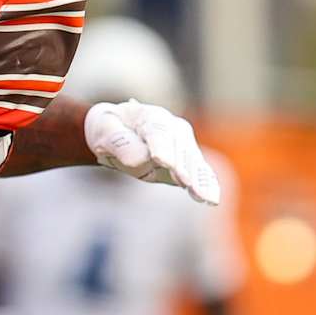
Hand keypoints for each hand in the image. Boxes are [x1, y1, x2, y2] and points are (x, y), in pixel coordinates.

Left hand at [85, 100, 220, 204]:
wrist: (117, 133)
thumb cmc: (109, 130)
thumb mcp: (104, 132)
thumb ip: (120, 143)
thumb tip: (139, 159)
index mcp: (149, 116)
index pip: (157, 132)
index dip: (161, 147)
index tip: (161, 161)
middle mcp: (172, 126)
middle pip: (180, 146)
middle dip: (182, 164)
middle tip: (184, 181)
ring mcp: (184, 143)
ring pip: (193, 160)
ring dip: (198, 178)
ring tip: (202, 195)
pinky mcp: (189, 161)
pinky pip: (200, 172)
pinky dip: (206, 184)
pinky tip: (210, 198)